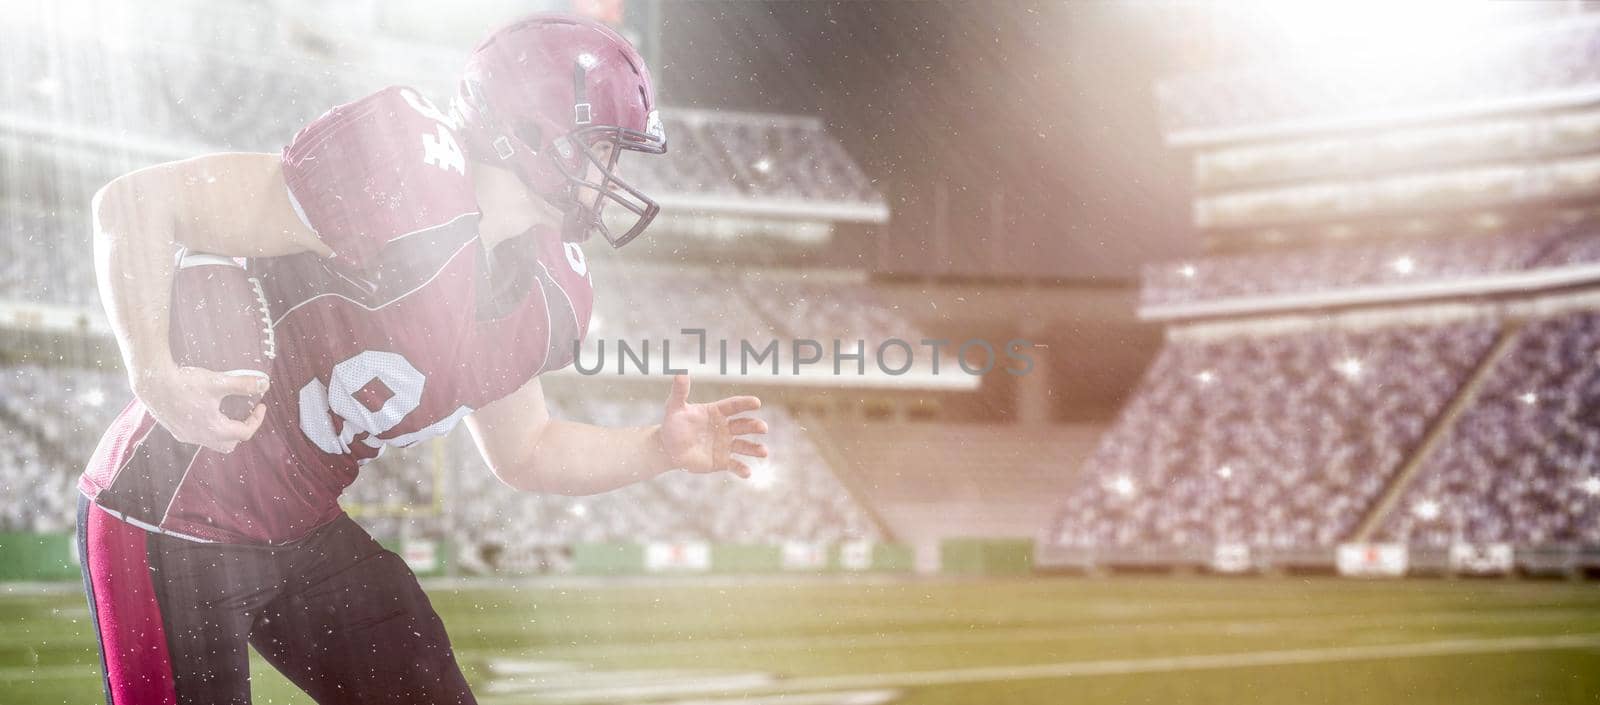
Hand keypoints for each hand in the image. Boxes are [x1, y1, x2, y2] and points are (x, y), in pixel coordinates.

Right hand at [133, 364, 267, 453]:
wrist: (152, 383)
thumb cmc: (185, 383)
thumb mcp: (218, 382)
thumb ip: (243, 384)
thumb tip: (264, 384)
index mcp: (214, 429)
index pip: (244, 433)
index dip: (256, 420)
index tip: (260, 405)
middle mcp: (200, 437)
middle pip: (229, 444)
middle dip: (240, 430)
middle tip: (244, 413)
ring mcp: (186, 436)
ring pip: (212, 442)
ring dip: (224, 431)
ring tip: (227, 412)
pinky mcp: (175, 430)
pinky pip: (197, 436)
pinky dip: (208, 428)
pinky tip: (205, 411)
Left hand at [658, 374, 767, 477]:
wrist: (668, 448)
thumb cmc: (672, 425)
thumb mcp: (674, 408)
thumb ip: (679, 392)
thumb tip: (680, 374)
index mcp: (717, 412)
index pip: (733, 406)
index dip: (745, 403)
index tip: (756, 402)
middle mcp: (725, 427)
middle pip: (743, 425)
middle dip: (754, 426)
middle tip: (763, 428)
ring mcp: (725, 445)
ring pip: (744, 446)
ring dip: (755, 448)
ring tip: (764, 452)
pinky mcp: (722, 461)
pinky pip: (735, 465)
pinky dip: (742, 469)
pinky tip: (748, 472)